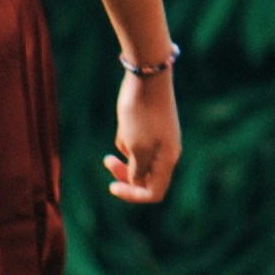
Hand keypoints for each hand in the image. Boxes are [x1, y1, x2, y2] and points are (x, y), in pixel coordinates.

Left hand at [105, 69, 181, 202]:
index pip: (153, 192)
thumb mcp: (136, 147)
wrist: (147, 80)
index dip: (133, 195)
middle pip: (146, 179)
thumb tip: (137, 181)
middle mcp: (166, 153)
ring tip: (121, 133)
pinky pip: (136, 145)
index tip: (112, 186)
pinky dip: (126, 141)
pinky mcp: (151, 129)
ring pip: (140, 161)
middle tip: (107, 162)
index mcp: (167, 160)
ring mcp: (159, 141)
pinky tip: (125, 124)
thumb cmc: (142, 115)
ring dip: (124, 155)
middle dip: (125, 175)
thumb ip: (137, 170)